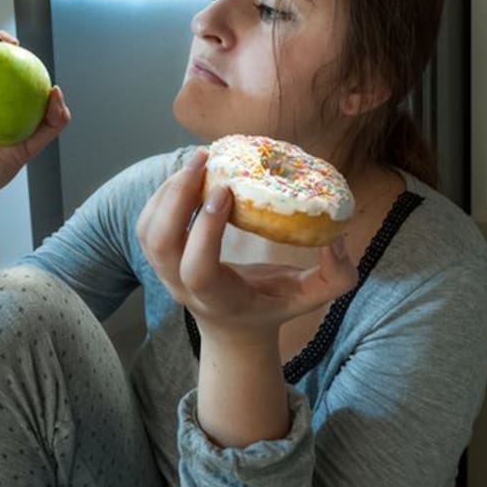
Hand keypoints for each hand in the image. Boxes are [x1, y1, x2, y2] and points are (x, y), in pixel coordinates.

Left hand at [136, 148, 358, 351]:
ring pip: (149, 230)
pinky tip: (188, 174)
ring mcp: (165, 273)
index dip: (205, 230)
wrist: (234, 327)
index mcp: (218, 298)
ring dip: (167, 190)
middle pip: (161, 243)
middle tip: (204, 159)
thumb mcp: (310, 298)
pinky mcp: (159, 257)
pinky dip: (161, 194)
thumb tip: (338, 239)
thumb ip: (335, 276)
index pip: (197, 269)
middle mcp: (183, 287)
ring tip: (197, 160)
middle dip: (176, 197)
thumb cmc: (272, 306)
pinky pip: (147, 222)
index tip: (225, 191)